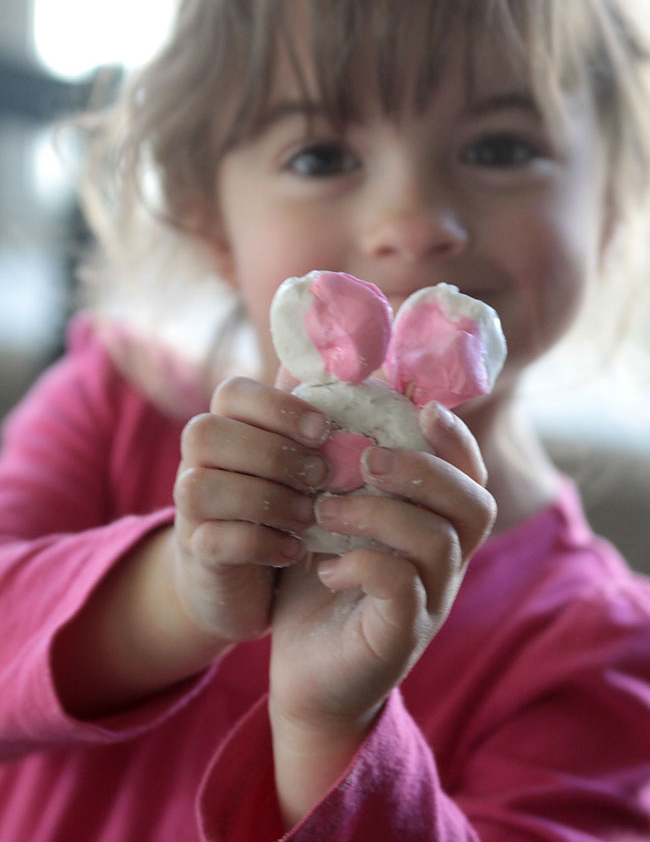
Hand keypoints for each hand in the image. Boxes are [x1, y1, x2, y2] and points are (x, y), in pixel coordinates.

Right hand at [172, 376, 329, 643]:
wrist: (253, 578)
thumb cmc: (289, 503)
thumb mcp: (303, 460)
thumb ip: (315, 422)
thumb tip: (345, 371)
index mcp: (227, 424)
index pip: (232, 392)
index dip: (277, 406)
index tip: (322, 431)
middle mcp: (197, 459)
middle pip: (205, 433)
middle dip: (272, 453)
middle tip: (321, 476)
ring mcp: (189, 507)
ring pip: (200, 487)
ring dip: (265, 500)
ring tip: (310, 515)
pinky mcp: (196, 552)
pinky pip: (213, 540)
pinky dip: (259, 544)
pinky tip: (294, 549)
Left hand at [269, 402, 494, 816]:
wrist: (306, 676)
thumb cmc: (318, 584)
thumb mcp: (324, 516)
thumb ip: (328, 462)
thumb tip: (305, 381)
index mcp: (434, 526)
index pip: (470, 474)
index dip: (455, 438)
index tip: (420, 408)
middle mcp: (447, 562)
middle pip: (473, 504)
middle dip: (422, 470)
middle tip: (366, 460)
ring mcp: (431, 601)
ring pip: (438, 541)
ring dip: (380, 514)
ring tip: (326, 512)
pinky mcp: (402, 636)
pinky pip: (403, 588)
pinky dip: (363, 566)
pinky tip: (325, 567)